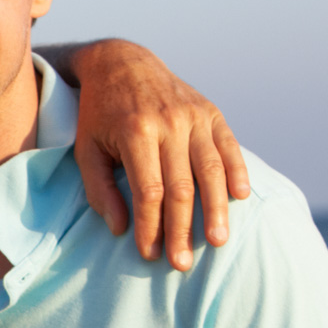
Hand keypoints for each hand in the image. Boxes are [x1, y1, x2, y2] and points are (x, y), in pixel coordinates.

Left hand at [70, 39, 249, 270]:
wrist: (123, 64)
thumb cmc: (100, 115)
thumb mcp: (87, 149)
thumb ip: (99, 189)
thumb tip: (119, 229)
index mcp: (135, 132)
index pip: (149, 191)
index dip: (151, 226)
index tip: (150, 254)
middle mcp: (169, 123)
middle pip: (182, 187)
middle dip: (182, 229)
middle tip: (182, 264)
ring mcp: (194, 116)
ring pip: (211, 170)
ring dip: (216, 210)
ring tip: (218, 242)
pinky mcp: (211, 112)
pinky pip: (229, 147)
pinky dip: (237, 173)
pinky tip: (240, 199)